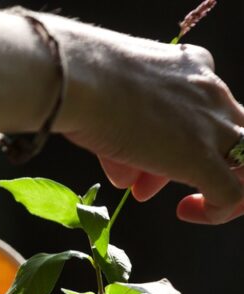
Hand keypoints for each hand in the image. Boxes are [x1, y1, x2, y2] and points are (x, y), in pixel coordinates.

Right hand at [42, 14, 242, 223]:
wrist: (79, 81)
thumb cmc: (81, 83)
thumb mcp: (108, 106)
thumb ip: (121, 140)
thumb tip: (125, 176)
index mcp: (190, 67)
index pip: (195, 109)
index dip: (167, 139)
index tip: (134, 162)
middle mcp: (210, 92)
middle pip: (219, 133)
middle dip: (183, 160)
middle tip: (145, 183)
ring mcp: (211, 126)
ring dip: (220, 180)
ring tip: (192, 202)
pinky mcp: (202, 158)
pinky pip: (232, 192)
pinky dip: (218, 209)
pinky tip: (188, 212)